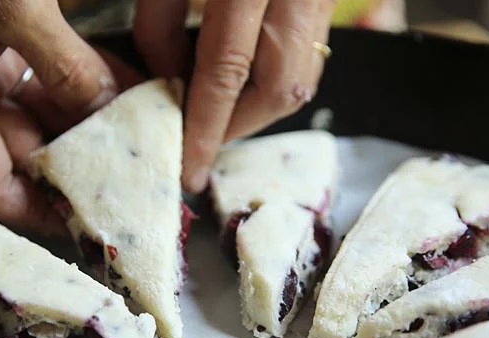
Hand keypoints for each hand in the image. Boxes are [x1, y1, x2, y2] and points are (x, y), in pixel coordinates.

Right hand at [0, 0, 143, 234]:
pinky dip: (93, 86)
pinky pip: (58, 78)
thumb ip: (64, 64)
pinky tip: (131, 91)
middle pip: (28, 156)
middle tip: (133, 180)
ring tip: (142, 139)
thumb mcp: (12, 6)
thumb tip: (107, 110)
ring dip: (93, 127)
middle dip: (80, 168)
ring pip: (50, 118)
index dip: (34, 214)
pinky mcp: (15, 39)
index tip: (85, 226)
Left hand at [135, 0, 335, 192]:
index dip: (206, 130)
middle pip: (277, 91)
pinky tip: (247, 84)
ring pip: (302, 81)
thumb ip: (159, 27)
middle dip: (238, 128)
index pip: (226, 73)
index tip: (191, 171)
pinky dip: (278, 83)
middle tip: (204, 140)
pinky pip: (310, 58)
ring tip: (222, 116)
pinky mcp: (328, 1)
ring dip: (260, 110)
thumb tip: (169, 89)